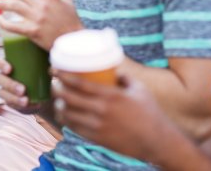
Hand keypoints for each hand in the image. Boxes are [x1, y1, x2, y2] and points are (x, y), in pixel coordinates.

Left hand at [0, 0, 83, 50]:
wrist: (73, 40)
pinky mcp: (32, 31)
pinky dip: (2, 22)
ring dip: (3, 4)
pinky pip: (12, 25)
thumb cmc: (71, 20)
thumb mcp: (67, 0)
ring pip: (13, 5)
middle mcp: (43, 5)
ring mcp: (37, 18)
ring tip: (0, 5)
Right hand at [0, 58, 40, 113]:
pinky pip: (12, 104)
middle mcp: (4, 77)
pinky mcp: (11, 102)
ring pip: (2, 93)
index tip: (10, 69)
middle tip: (23, 89)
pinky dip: (21, 106)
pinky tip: (30, 105)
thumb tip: (52, 52)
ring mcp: (6, 90)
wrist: (45, 92)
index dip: (1, 65)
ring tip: (25, 101)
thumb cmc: (41, 73)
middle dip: (10, 85)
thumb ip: (44, 59)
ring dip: (13, 98)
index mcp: (9, 65)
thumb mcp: (42, 65)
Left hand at [53, 71, 176, 162]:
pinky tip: (63, 114)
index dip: (63, 75)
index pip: (80, 83)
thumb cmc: (150, 112)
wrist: (157, 141)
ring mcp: (98, 126)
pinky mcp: (98, 138)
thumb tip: (113, 70)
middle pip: (69, 98)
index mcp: (112, 95)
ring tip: (57, 98)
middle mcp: (102, 110)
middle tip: (54, 82)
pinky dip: (66, 120)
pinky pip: (75, 128)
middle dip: (56, 88)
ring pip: (69, 114)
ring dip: (59, 105)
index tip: (54, 69)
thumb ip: (124, 78)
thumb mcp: (139, 89)